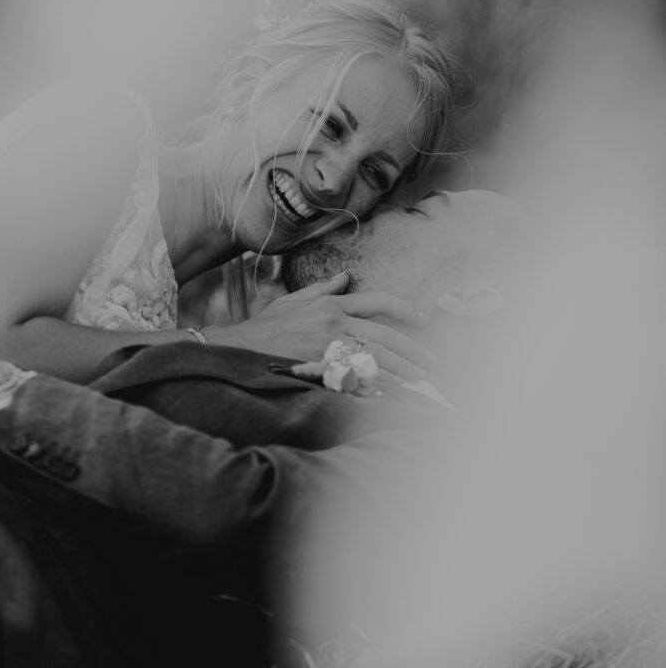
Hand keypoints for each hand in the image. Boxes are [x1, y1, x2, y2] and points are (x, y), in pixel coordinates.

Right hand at [229, 272, 433, 382]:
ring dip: (400, 370)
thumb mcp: (293, 300)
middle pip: (384, 335)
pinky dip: (376, 386)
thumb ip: (322, 289)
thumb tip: (346, 276)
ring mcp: (327, 348)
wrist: (239, 349)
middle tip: (429, 361)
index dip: (404, 309)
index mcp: (330, 304)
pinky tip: (392, 392)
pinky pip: (357, 379)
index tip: (422, 320)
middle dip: (411, 348)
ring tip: (418, 378)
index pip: (377, 301)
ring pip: (375, 358)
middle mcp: (333, 323)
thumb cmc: (266, 327)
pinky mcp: (321, 371)